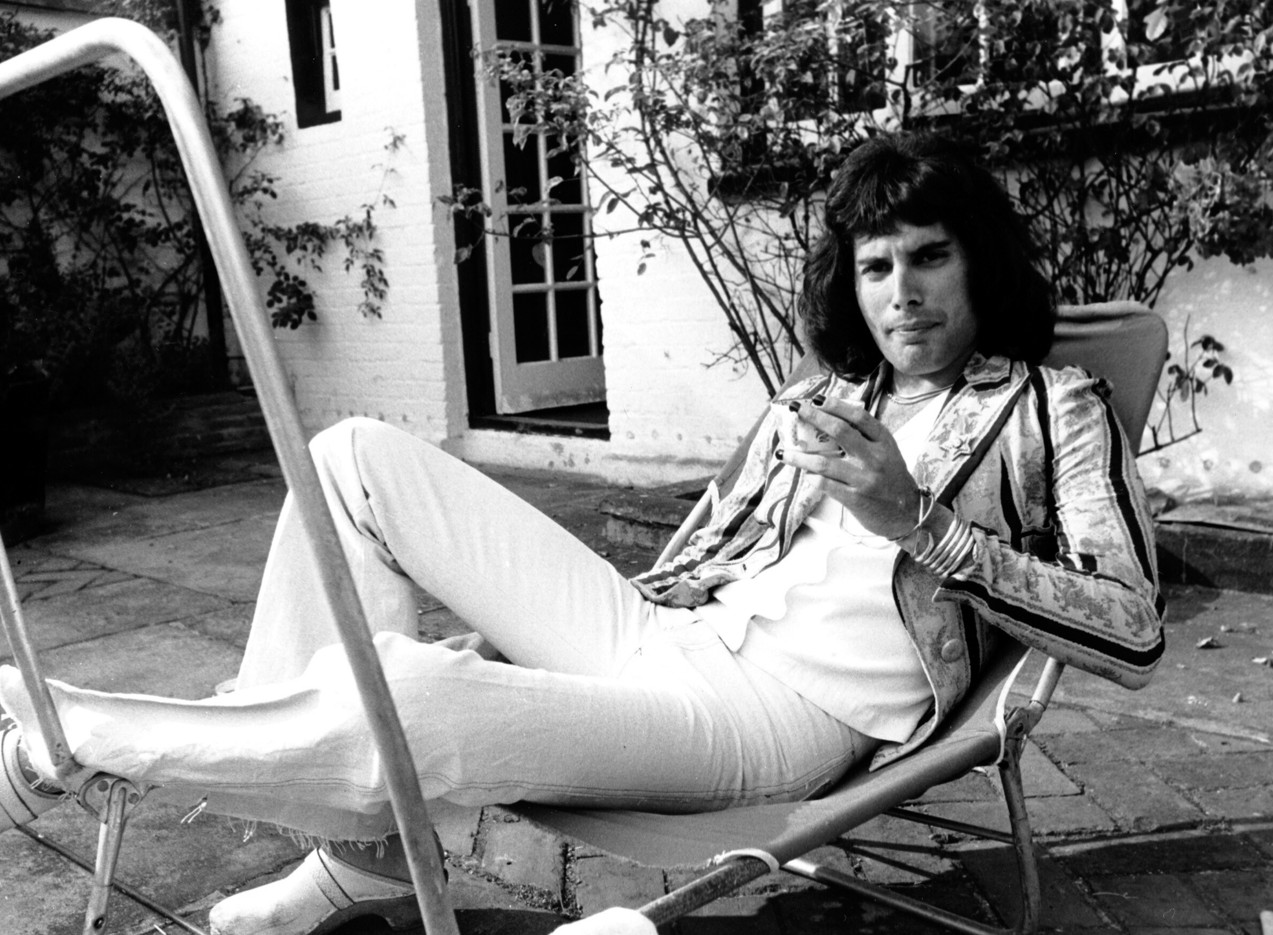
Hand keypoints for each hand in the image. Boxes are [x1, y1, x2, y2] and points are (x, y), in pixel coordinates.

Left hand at [777, 396, 921, 538]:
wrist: (908, 513)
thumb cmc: (892, 479)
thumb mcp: (887, 453)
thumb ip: (865, 438)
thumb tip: (830, 422)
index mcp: (884, 442)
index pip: (859, 417)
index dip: (836, 405)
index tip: (817, 399)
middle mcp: (875, 457)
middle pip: (840, 431)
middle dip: (814, 418)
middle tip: (796, 410)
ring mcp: (864, 478)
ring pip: (824, 462)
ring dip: (800, 456)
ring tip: (783, 452)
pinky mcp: (855, 499)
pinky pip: (825, 484)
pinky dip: (811, 477)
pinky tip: (802, 474)